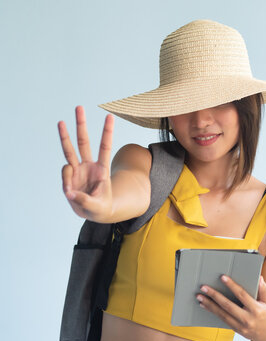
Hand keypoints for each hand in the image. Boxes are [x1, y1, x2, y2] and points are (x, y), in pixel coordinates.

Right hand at [58, 106, 114, 221]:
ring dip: (64, 135)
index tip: (110, 116)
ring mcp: (78, 170)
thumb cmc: (101, 208)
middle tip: (79, 107)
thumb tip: (69, 192)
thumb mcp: (97, 208)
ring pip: (69, 150)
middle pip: (84, 142)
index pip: (105, 147)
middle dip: (82, 125)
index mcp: (102, 169)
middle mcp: (89, 166)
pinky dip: (66, 182)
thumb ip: (84, 200)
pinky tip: (71, 192)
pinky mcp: (70, 176)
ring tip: (60, 121)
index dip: (107, 132)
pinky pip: (64, 174)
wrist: (96, 212)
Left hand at [197, 275, 265, 340]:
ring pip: (222, 315)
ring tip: (200, 297)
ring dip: (209, 305)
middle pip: (228, 306)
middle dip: (214, 296)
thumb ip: (263, 290)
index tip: (223, 277)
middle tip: (204, 288)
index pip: (242, 295)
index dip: (232, 286)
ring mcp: (241, 327)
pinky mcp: (237, 331)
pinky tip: (206, 306)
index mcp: (257, 310)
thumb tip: (259, 278)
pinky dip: (214, 312)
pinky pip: (223, 320)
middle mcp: (248, 319)